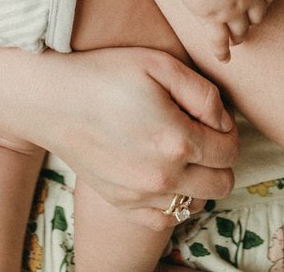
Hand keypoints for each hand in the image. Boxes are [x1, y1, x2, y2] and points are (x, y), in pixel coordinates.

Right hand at [33, 47, 237, 228]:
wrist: (53, 98)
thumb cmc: (107, 73)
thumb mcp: (160, 64)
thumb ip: (203, 93)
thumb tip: (223, 122)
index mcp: (177, 140)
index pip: (230, 150)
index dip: (227, 130)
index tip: (210, 115)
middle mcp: (162, 176)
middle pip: (222, 183)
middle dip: (220, 158)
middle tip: (200, 132)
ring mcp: (141, 195)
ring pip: (197, 203)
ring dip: (199, 179)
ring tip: (179, 149)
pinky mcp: (122, 203)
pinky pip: (166, 218)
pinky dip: (173, 200)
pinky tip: (162, 172)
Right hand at [174, 0, 275, 62]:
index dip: (262, 0)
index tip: (256, 2)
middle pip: (257, 16)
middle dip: (252, 19)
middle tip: (244, 22)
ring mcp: (231, 11)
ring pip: (241, 32)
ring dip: (239, 37)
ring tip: (234, 41)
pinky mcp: (212, 19)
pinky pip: (220, 42)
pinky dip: (223, 52)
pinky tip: (225, 59)